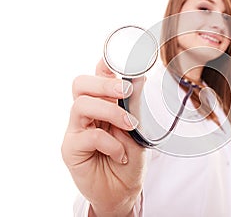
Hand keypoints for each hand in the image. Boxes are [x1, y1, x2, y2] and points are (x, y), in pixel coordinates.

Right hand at [61, 59, 146, 216]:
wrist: (124, 189)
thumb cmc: (131, 157)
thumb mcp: (138, 129)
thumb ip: (134, 107)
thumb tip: (139, 79)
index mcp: (103, 103)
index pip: (96, 77)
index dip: (102, 65)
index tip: (116, 61)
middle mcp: (87, 113)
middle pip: (80, 84)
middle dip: (103, 83)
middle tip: (125, 90)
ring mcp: (76, 129)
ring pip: (81, 104)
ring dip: (110, 111)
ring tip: (130, 124)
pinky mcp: (71, 148)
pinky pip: (88, 136)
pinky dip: (110, 143)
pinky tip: (121, 154)